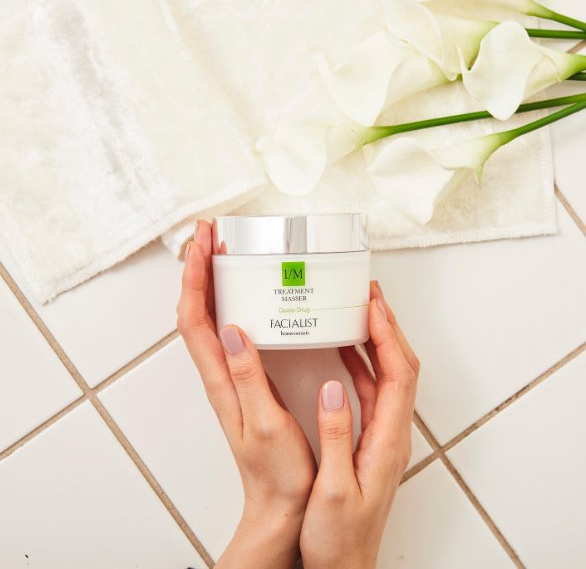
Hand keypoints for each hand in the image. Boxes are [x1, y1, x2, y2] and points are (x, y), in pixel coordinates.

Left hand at [177, 220, 315, 568]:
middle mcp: (220, 371)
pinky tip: (248, 292)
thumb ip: (247, 377)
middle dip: (198, 267)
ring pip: (210, 316)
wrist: (282, 501)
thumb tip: (231, 328)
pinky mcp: (248, 376)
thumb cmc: (276, 470)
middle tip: (212, 235)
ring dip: (211, 280)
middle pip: (197, 309)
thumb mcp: (265, 423)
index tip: (204, 245)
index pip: (194, 319)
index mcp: (221, 379)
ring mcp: (232, 372)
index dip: (194, 278)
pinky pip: (230, 329)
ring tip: (223, 251)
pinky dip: (231, 301)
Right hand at [300, 281, 419, 568]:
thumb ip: (336, 435)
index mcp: (387, 441)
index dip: (387, 336)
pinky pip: (373, 388)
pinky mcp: (371, 437)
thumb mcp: (334, 489)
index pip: (398, 374)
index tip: (372, 307)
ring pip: (389, 373)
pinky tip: (347, 351)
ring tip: (361, 312)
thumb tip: (333, 387)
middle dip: (388, 326)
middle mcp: (392, 432)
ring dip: (378, 340)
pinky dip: (363, 362)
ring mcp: (384, 433)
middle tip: (370, 295)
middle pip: (401, 366)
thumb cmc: (339, 538)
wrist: (344, 565)